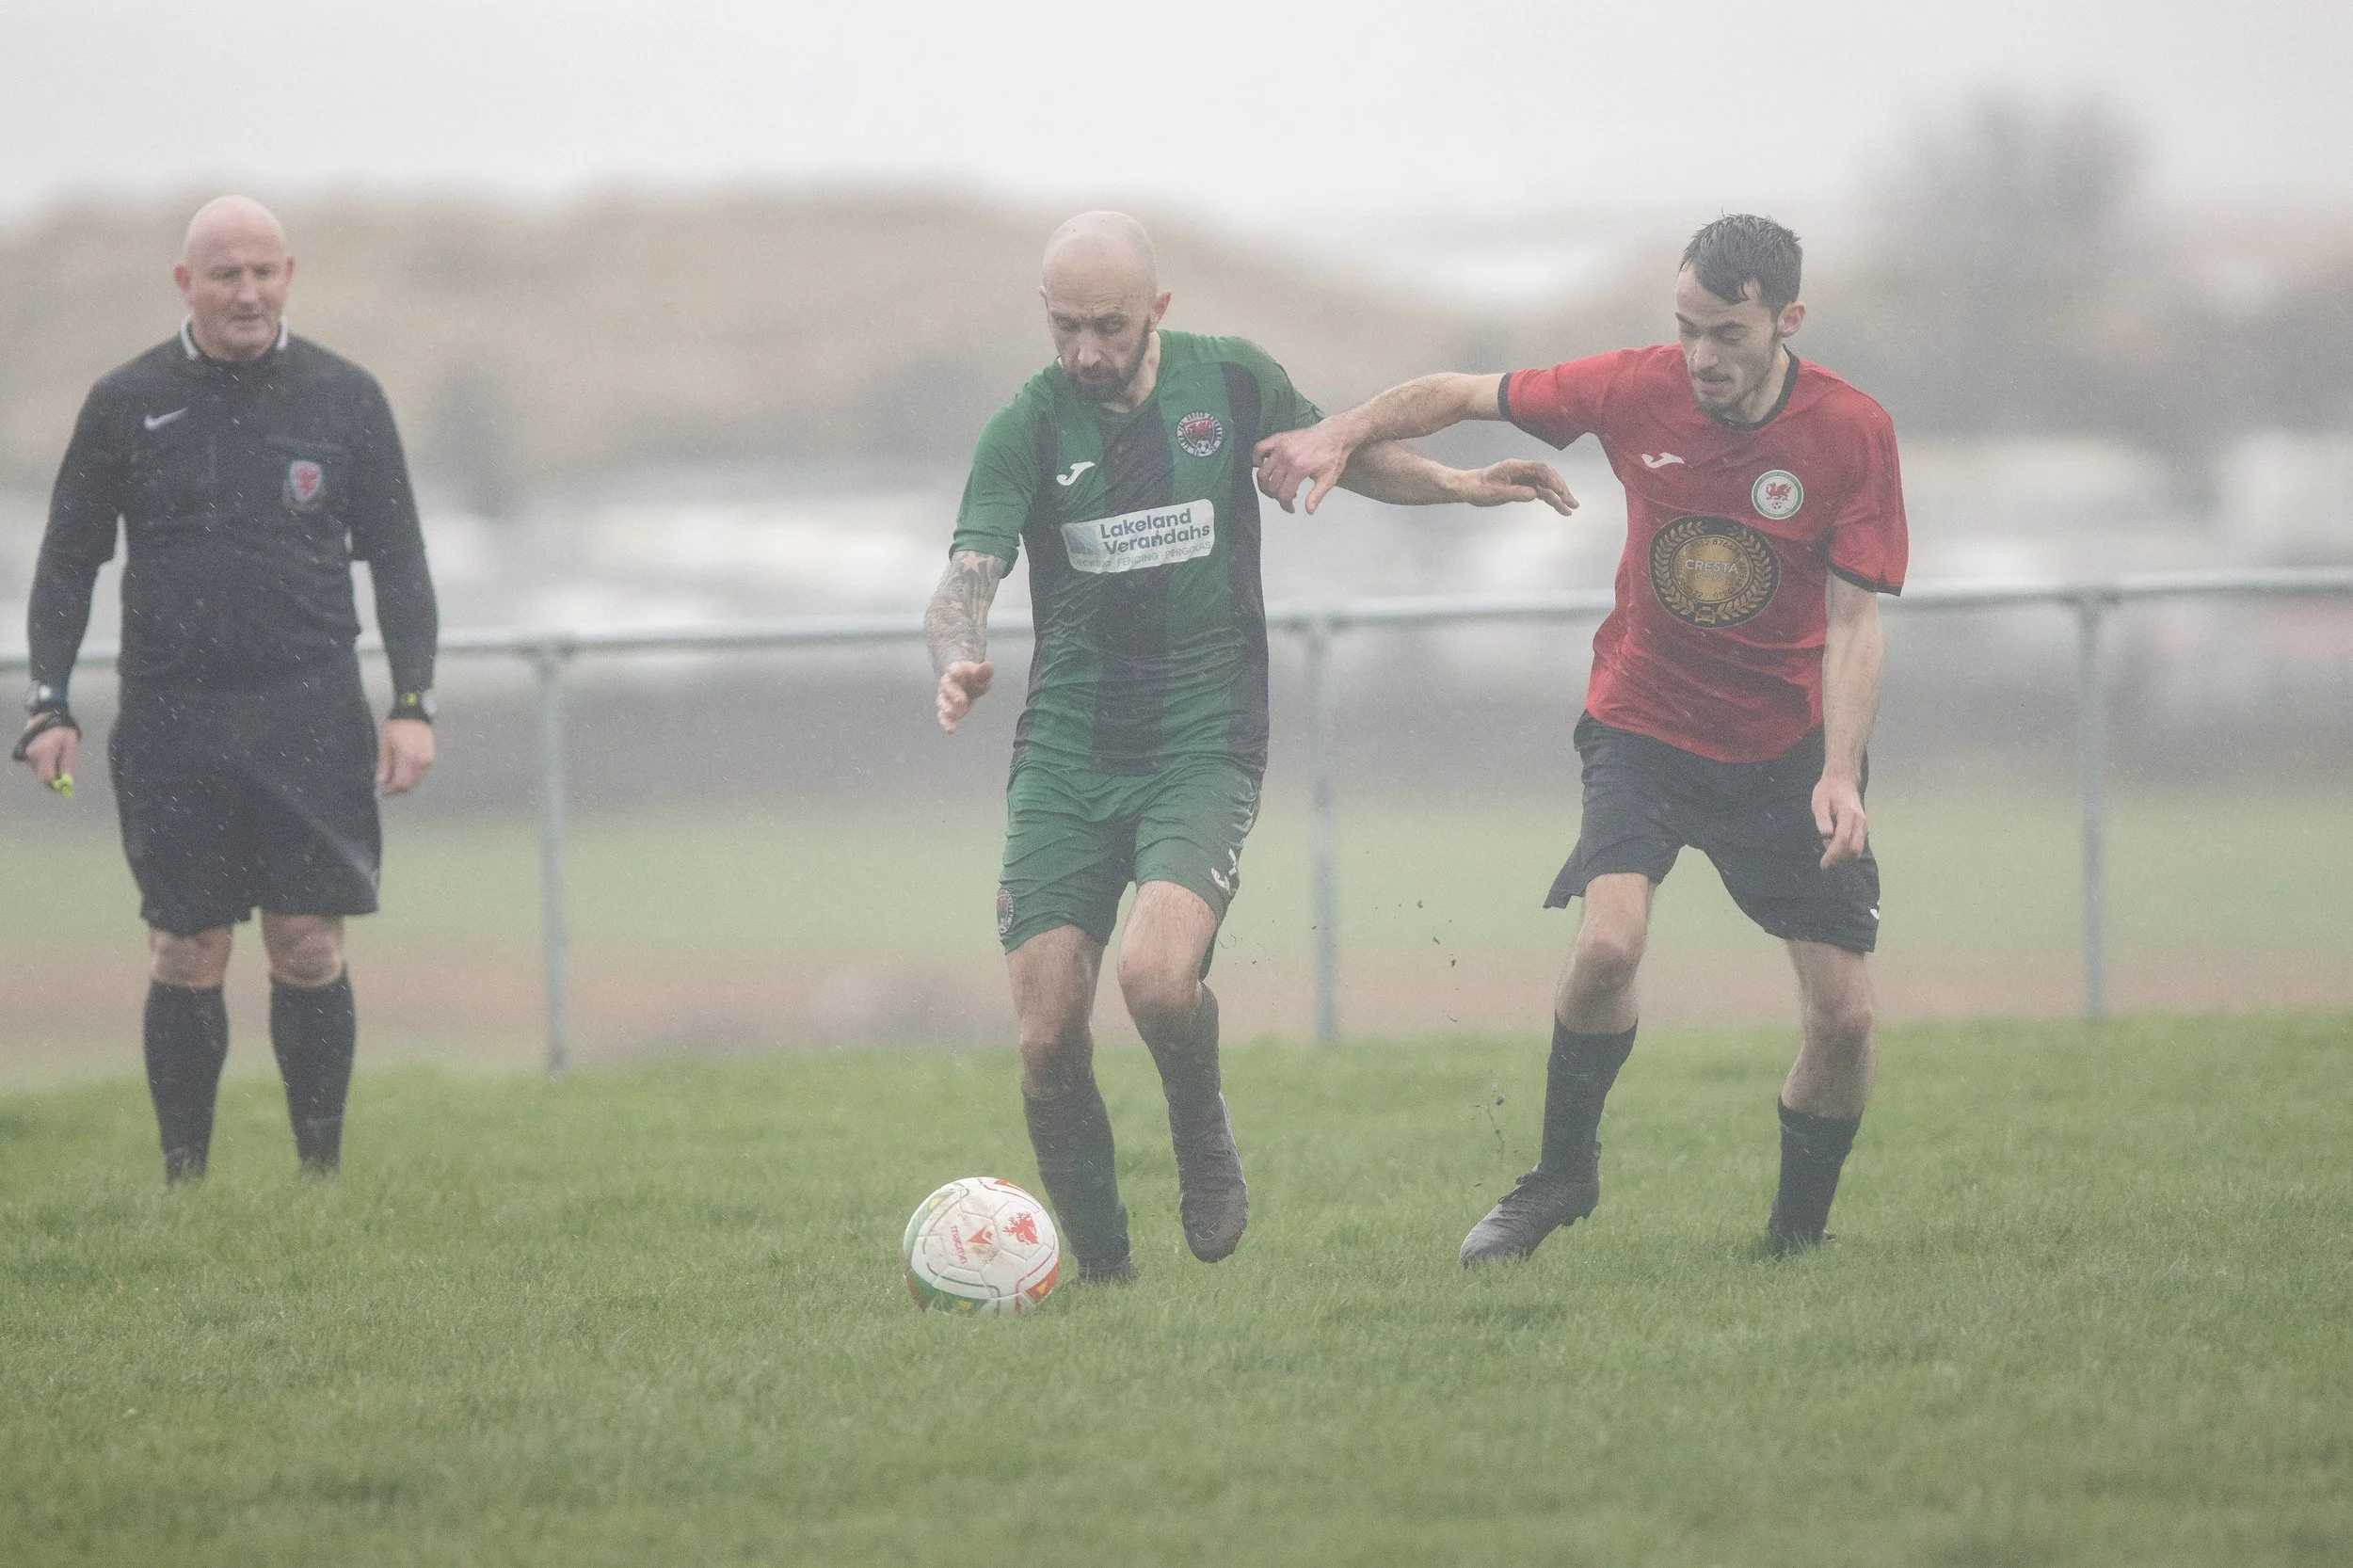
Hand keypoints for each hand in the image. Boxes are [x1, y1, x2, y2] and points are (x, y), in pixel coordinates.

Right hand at [18, 721, 76, 791]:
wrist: (48, 715)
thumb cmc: (63, 730)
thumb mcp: (70, 746)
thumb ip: (68, 765)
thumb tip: (68, 782)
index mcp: (44, 753)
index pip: (47, 777)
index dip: (56, 785)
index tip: (65, 786)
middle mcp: (33, 756)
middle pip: (42, 776)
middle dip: (54, 779)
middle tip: (65, 774)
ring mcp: (28, 755)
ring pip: (39, 772)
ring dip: (50, 771)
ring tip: (59, 759)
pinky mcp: (26, 753)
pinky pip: (36, 766)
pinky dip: (45, 766)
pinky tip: (53, 756)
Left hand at [378, 717, 434, 795]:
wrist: (415, 712)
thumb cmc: (396, 726)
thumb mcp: (385, 743)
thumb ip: (384, 764)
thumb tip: (381, 781)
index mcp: (407, 757)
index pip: (400, 782)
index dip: (391, 790)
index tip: (383, 792)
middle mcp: (420, 761)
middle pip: (409, 784)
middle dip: (398, 790)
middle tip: (387, 789)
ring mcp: (427, 760)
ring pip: (416, 780)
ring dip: (405, 784)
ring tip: (394, 781)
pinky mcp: (430, 758)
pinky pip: (421, 773)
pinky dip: (412, 777)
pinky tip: (403, 773)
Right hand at [937, 660, 992, 732]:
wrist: (966, 684)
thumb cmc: (974, 677)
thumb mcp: (981, 674)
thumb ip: (984, 671)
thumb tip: (988, 665)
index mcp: (956, 671)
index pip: (954, 669)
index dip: (955, 671)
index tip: (955, 673)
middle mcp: (947, 683)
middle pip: (947, 687)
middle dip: (953, 693)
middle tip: (961, 701)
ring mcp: (945, 696)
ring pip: (942, 702)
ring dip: (946, 708)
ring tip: (950, 715)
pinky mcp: (946, 709)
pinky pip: (944, 716)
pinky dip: (946, 723)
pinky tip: (950, 731)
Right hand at [1254, 421, 1358, 514]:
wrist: (1335, 434)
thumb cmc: (1333, 457)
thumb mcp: (1329, 479)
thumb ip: (1316, 495)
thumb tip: (1308, 511)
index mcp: (1300, 469)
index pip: (1284, 494)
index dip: (1285, 505)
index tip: (1290, 509)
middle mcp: (1287, 458)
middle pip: (1272, 486)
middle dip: (1276, 496)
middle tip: (1284, 497)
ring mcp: (1281, 447)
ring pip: (1262, 472)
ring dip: (1265, 484)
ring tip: (1274, 487)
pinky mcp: (1278, 438)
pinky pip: (1259, 449)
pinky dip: (1256, 459)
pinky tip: (1261, 465)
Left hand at [1456, 459, 1576, 514]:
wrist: (1469, 487)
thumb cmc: (1479, 489)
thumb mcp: (1495, 494)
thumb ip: (1515, 493)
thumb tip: (1535, 494)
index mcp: (1516, 467)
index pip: (1541, 470)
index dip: (1553, 481)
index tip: (1562, 493)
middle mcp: (1522, 470)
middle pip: (1548, 476)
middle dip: (1561, 488)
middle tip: (1572, 502)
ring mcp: (1523, 477)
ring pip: (1546, 484)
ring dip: (1559, 495)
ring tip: (1570, 508)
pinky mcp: (1522, 485)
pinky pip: (1540, 490)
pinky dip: (1550, 498)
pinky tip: (1559, 506)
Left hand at [1812, 773, 1867, 868]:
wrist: (1843, 781)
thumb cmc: (1828, 791)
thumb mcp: (1819, 802)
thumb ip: (1822, 819)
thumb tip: (1826, 836)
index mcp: (1848, 815)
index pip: (1843, 840)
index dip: (1833, 855)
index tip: (1823, 864)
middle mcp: (1860, 822)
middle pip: (1854, 849)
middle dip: (1840, 860)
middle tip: (1825, 863)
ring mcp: (1864, 826)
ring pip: (1858, 850)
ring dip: (1844, 858)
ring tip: (1828, 852)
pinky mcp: (1863, 829)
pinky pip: (1858, 846)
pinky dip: (1848, 852)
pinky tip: (1834, 846)